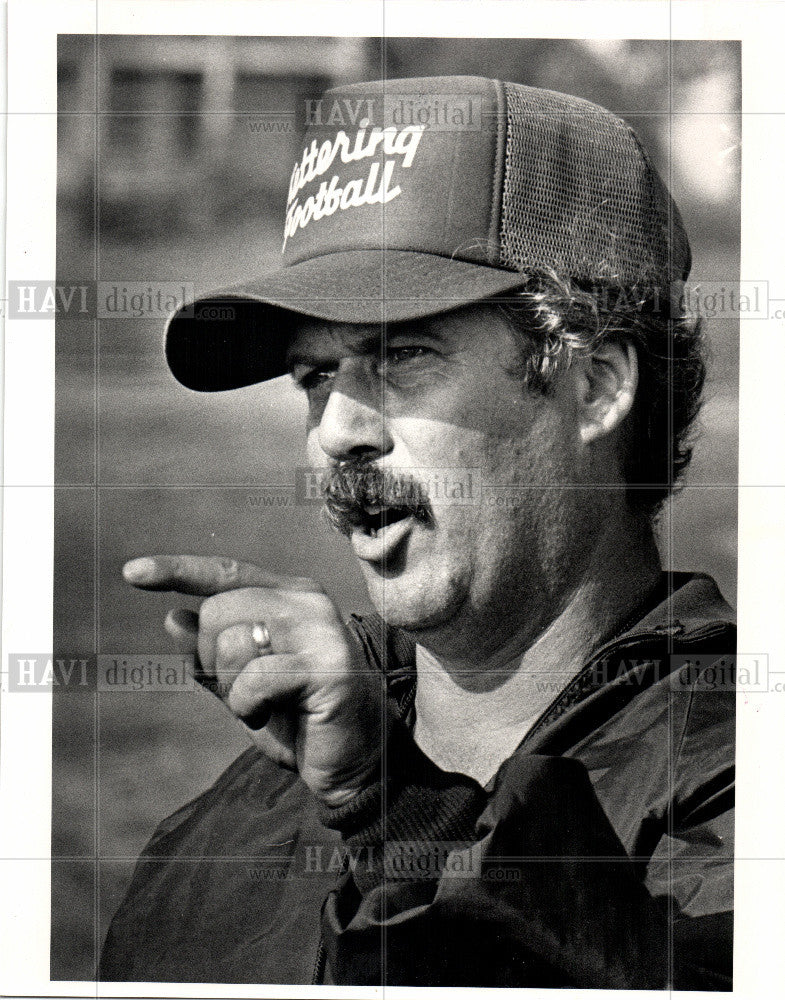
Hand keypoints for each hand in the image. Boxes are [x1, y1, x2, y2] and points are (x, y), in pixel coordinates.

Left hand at [123, 554, 386, 807]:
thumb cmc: (298, 721)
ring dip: (233, 689)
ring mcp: (321, 629)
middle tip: (247, 693)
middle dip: (213, 661)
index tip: (131, 573)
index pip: (227, 573)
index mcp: (291, 595)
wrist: (352, 763)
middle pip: (217, 610)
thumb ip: (211, 654)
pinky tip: (272, 716)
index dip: (178, 571)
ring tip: (265, 706)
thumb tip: (172, 618)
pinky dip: (248, 708)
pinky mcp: (327, 666)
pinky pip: (253, 681)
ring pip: (231, 643)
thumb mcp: (241, 685)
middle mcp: (308, 601)